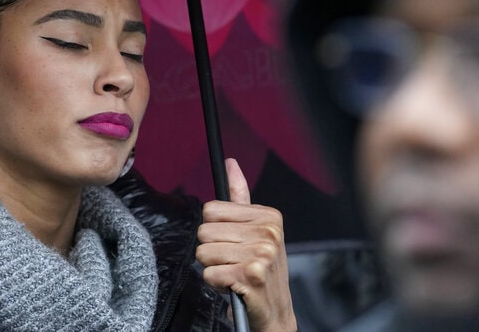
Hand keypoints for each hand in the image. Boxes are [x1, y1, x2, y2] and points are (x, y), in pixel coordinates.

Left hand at [197, 159, 296, 331]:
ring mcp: (262, 254)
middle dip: (211, 250)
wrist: (275, 314)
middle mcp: (269, 232)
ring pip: (203, 252)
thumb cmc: (261, 271)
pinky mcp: (251, 275)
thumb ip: (240, 198)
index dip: (215, 230)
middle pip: (204, 231)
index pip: (211, 209)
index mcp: (269, 217)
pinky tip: (233, 287)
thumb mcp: (254, 231)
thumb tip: (230, 164)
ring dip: (212, 268)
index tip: (233, 242)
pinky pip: (208, 273)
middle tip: (232, 262)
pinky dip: (215, 283)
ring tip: (233, 274)